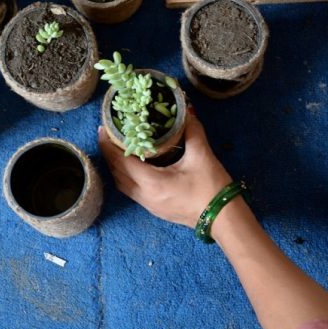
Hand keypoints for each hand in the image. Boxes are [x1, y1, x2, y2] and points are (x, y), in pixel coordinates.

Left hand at [98, 110, 231, 226]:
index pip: (121, 160)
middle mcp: (144, 196)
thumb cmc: (212, 188)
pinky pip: (131, 189)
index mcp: (152, 183)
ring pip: (122, 183)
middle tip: (107, 133)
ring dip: (115, 166)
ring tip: (115, 146)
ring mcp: (148, 205)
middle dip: (108, 153)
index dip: (110, 143)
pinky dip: (125, 175)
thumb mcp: (202, 155)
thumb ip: (192, 130)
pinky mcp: (154, 208)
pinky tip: (132, 164)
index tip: (104, 127)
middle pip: (116, 173)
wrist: (223, 219)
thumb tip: (186, 109)